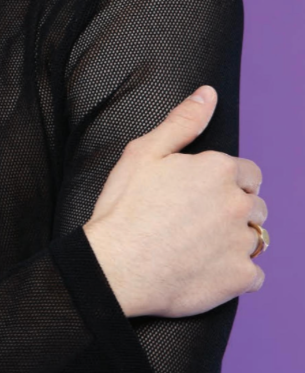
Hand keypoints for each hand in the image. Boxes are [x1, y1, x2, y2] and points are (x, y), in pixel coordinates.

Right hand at [83, 85, 266, 318]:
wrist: (116, 266)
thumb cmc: (125, 207)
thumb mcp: (144, 152)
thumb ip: (183, 122)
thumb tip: (208, 94)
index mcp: (218, 170)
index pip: (248, 173)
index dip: (227, 181)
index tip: (203, 194)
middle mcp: (237, 203)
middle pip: (256, 205)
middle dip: (234, 210)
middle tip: (198, 220)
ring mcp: (241, 243)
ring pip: (256, 239)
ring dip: (236, 241)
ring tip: (201, 246)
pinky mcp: (239, 278)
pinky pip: (255, 275)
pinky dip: (237, 274)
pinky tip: (208, 270)